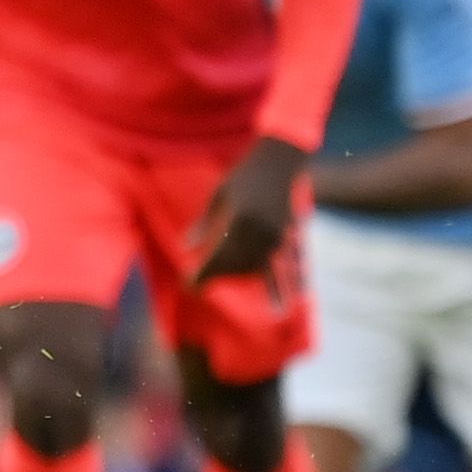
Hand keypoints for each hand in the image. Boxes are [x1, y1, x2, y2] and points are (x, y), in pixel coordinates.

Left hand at [190, 136, 306, 283]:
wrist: (278, 163)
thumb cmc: (243, 176)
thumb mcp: (218, 197)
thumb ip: (204, 224)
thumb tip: (186, 248)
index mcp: (238, 219)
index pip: (218, 255)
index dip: (203, 273)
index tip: (189, 284)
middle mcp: (258, 230)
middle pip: (234, 264)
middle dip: (214, 276)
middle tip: (195, 284)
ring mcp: (274, 235)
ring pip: (253, 267)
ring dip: (236, 277)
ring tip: (222, 280)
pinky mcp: (284, 238)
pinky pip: (280, 267)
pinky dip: (278, 287)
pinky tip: (278, 308)